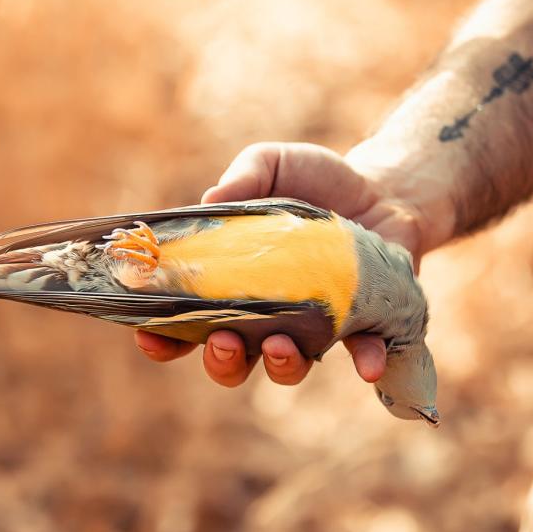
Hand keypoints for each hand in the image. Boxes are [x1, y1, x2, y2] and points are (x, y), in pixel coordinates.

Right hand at [135, 141, 433, 388]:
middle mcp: (266, 315)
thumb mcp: (273, 163)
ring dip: (278, 366)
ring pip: (286, 367)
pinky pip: (363, 354)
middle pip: (229, 359)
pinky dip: (366, 361)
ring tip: (279, 345)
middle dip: (219, 361)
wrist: (383, 188)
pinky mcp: (363, 324)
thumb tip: (212, 198)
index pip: (184, 320)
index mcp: (232, 282)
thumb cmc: (315, 180)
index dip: (162, 336)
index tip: (149, 335)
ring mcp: (313, 326)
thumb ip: (243, 177)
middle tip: (223, 341)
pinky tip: (366, 362)